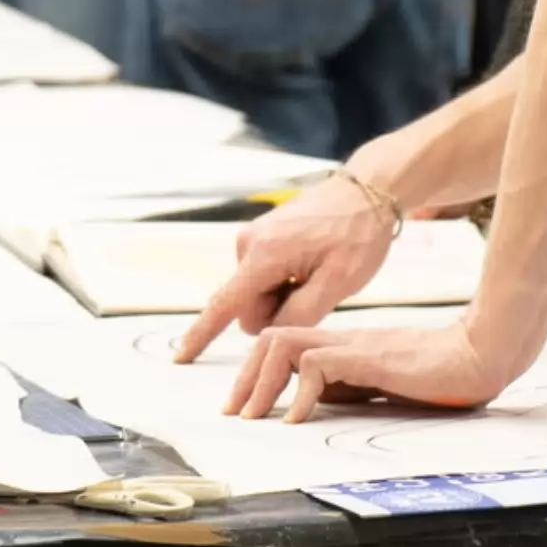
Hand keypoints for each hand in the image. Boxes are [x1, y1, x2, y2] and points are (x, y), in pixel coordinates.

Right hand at [174, 173, 398, 361]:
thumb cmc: (358, 233)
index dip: (202, 335)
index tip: (179, 357)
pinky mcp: (262, 235)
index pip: (225, 305)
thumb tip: (269, 334)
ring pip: (258, 293)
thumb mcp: (338, 282)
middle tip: (319, 289)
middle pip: (250, 307)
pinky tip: (312, 263)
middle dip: (279, 311)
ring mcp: (254, 237)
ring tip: (319, 271)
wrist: (367, 189)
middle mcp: (249, 243)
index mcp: (264, 255)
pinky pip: (264, 275)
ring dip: (285, 294)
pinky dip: (285, 280)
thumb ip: (300, 315)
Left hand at [226, 315, 522, 423]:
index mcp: (346, 349)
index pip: (285, 347)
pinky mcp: (367, 356)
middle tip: (235, 414)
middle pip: (273, 341)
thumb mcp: (384, 387)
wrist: (480, 356)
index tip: (245, 407)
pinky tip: (298, 420)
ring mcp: (354, 346)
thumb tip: (314, 406)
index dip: (257, 375)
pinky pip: (314, 365)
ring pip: (282, 344)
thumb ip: (353, 390)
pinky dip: (297, 395)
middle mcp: (343, 343)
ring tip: (255, 417)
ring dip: (260, 383)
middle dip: (245, 378)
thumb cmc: (443, 374)